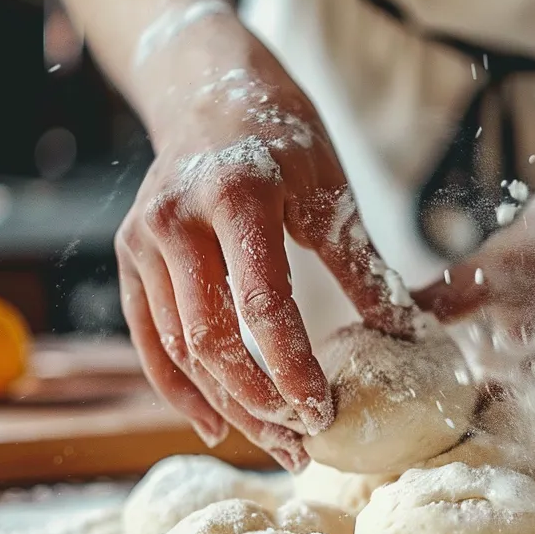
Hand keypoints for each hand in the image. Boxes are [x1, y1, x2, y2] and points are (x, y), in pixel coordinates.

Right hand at [116, 43, 416, 469]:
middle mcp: (176, 220)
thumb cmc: (282, 138)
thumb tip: (405, 333)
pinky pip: (149, 338)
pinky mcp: (129, 257)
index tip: (324, 414)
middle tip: (303, 444)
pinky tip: (215, 424)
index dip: (293, 370)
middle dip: (261, 403)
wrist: (209, 88)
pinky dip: (180, 387)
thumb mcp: (330, 193)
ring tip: (275, 443)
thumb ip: (362, 267)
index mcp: (235, 196)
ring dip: (228, 405)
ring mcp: (142, 240)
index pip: (262, 307)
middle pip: (212, 340)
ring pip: (180, 349)